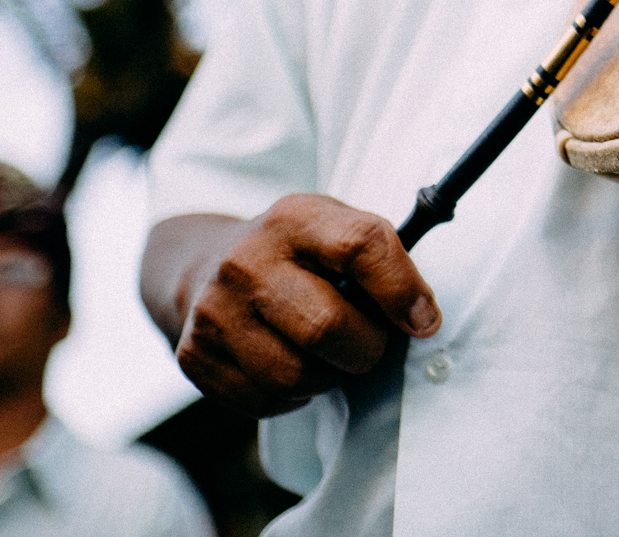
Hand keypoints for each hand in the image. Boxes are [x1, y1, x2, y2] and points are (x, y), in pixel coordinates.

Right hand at [162, 195, 440, 416]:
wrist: (207, 266)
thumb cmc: (297, 254)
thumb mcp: (337, 229)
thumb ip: (384, 260)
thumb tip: (422, 320)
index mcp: (295, 218)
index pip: (361, 245)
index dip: (402, 289)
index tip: (424, 320)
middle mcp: (246, 260)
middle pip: (326, 327)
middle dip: (367, 349)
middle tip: (371, 345)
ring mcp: (214, 309)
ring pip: (295, 375)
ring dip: (330, 378)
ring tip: (329, 356)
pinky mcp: (194, 355)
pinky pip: (263, 401)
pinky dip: (292, 396)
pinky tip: (291, 366)